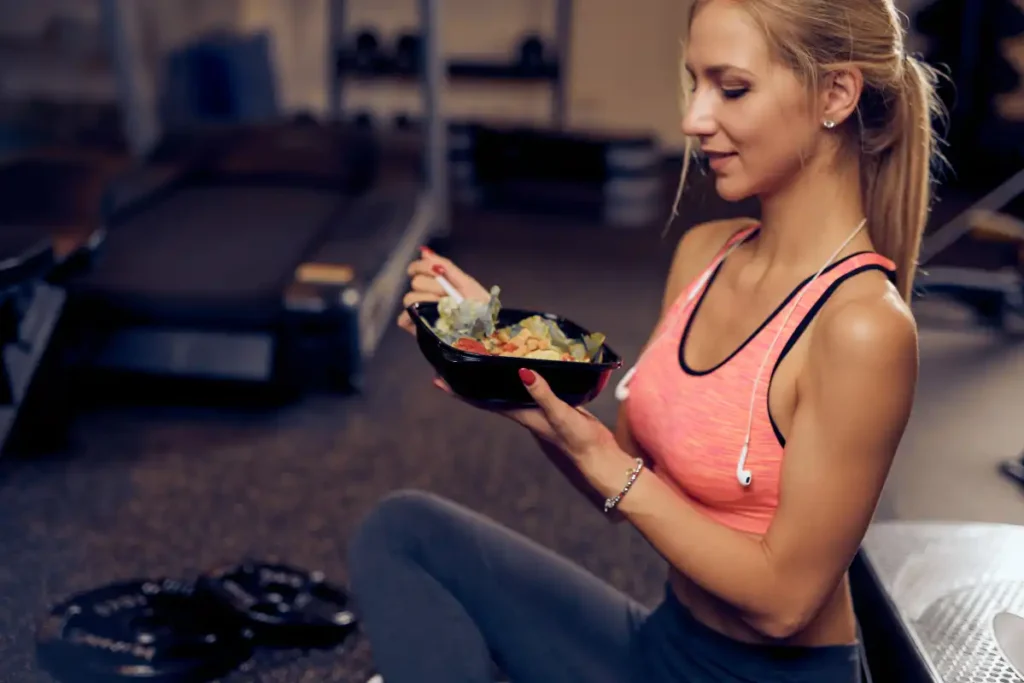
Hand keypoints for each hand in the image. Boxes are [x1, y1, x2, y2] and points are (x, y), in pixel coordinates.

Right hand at [398, 246, 490, 335]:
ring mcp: (420, 312)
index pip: (418, 268)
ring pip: (410, 299)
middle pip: (416, 282)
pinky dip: (410, 318)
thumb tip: (424, 251)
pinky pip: (404, 319)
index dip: (421, 266)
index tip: (433, 271)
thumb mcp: (467, 283)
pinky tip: (426, 319)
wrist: (487, 331)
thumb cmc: (480, 306)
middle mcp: (426, 295)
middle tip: (448, 295)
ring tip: (444, 309)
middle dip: (432, 286)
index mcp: (437, 282)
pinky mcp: (418, 328)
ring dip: (426, 301)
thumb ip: (447, 267)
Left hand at [434, 368, 619, 464]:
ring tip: (483, 356)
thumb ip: (543, 394)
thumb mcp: (560, 416)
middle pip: (490, 393)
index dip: (459, 392)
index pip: (482, 401)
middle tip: (453, 361)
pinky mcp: (553, 404)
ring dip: (495, 376)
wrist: (598, 457)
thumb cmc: (578, 441)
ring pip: (509, 388)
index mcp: (521, 414)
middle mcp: (525, 411)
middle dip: (471, 380)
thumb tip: (524, 371)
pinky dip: (523, 374)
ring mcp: (538, 408)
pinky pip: (531, 385)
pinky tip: (525, 363)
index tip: (437, 380)